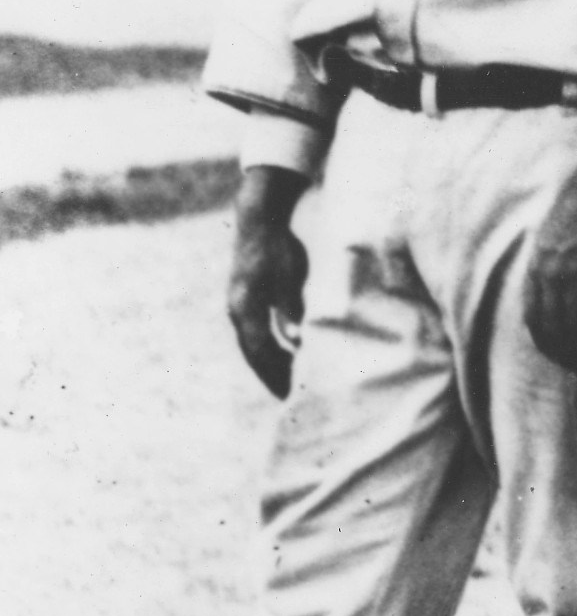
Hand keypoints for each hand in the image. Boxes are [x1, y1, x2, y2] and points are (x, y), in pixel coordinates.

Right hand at [228, 166, 309, 398]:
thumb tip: (298, 339)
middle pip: (255, 352)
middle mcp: (238, 309)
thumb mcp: (290, 273)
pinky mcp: (247, 299)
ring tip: (289, 385)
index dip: (275, 373)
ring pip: (254, 343)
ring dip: (270, 363)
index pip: (261, 350)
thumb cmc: (280, 244)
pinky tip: (288, 356)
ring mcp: (239, 304)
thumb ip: (292, 305)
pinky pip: (257, 332)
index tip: (290, 393)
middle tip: (290, 399)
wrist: (260, 216)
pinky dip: (270, 347)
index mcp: (247, 305)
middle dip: (271, 375)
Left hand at [525, 125, 576, 371]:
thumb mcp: (549, 236)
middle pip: (554, 324)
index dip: (544, 341)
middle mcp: (552, 272)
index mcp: (536, 265)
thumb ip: (546, 266)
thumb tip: (550, 296)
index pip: (534, 316)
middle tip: (576, 366)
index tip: (555, 355)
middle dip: (564, 350)